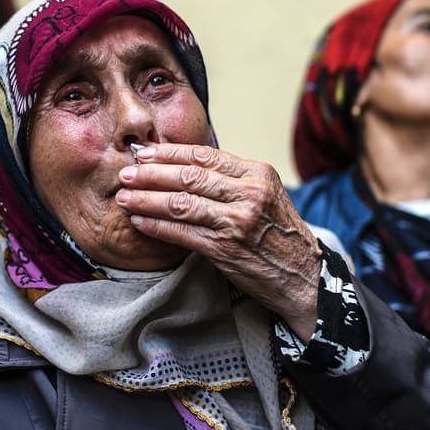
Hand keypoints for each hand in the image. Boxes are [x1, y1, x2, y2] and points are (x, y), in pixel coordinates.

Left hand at [116, 143, 320, 339]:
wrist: (305, 276)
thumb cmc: (280, 235)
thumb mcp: (266, 195)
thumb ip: (232, 180)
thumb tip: (185, 165)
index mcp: (257, 174)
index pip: (205, 155)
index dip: (169, 153)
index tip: (145, 153)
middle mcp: (249, 194)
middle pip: (189, 177)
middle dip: (151, 174)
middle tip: (126, 173)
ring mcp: (237, 222)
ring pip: (181, 204)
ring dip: (146, 199)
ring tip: (125, 197)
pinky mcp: (226, 249)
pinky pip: (182, 233)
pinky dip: (156, 226)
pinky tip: (140, 221)